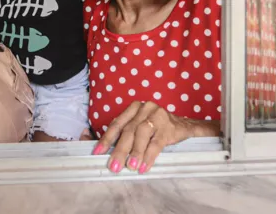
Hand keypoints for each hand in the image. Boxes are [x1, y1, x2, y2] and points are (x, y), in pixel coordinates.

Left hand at [92, 101, 218, 174]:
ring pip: (142, 134)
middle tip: (114, 166)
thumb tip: (90, 141)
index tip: (97, 152)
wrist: (185, 127)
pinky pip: (157, 142)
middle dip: (120, 149)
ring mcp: (157, 115)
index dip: (107, 139)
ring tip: (130, 167)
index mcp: (134, 108)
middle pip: (129, 130)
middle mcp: (144, 108)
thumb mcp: (138, 127)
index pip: (117, 124)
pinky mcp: (169, 126)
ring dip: (135, 152)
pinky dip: (149, 156)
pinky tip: (144, 167)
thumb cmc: (155, 129)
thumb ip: (121, 135)